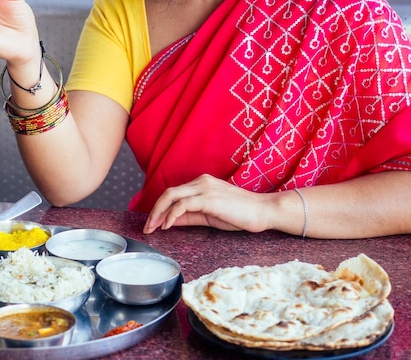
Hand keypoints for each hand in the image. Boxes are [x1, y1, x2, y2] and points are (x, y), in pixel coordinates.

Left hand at [143, 174, 273, 233]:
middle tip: (147, 228)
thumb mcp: (209, 216)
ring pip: (172, 196)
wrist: (264, 211)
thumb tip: (168, 221)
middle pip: (168, 193)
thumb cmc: (240, 214)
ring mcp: (205, 188)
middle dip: (154, 210)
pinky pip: (183, 204)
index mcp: (201, 184)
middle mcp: (201, 182)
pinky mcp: (209, 198)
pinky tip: (167, 226)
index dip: (159, 208)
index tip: (152, 224)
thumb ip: (189, 217)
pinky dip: (172, 215)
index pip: (174, 194)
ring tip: (152, 228)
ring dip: (158, 213)